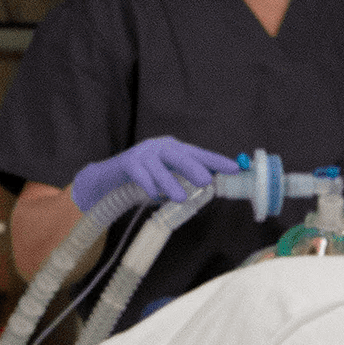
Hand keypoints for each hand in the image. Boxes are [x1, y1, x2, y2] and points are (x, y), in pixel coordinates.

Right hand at [70, 136, 238, 214]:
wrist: (108, 179)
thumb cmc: (144, 180)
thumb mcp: (167, 178)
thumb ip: (185, 181)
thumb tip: (210, 190)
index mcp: (173, 148)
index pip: (198, 153)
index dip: (216, 160)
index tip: (235, 168)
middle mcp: (159, 147)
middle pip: (179, 155)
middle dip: (194, 167)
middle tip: (206, 181)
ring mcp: (142, 153)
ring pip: (159, 167)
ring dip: (170, 183)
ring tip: (180, 198)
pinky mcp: (127, 162)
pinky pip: (141, 175)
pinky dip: (149, 187)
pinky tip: (154, 196)